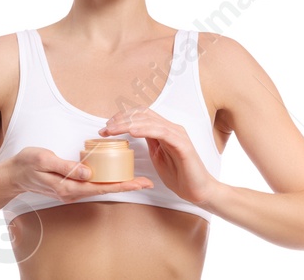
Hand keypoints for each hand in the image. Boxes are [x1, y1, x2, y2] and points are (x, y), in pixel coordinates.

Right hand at [7, 147, 152, 202]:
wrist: (12, 175)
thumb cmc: (26, 164)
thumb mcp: (44, 160)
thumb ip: (66, 166)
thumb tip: (89, 172)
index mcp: (69, 187)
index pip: (101, 187)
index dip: (123, 185)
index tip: (140, 183)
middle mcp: (73, 192)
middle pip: (105, 189)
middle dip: (127, 186)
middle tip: (148, 182)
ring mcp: (72, 191)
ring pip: (100, 188)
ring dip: (119, 184)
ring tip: (138, 179)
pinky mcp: (70, 186)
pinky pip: (93, 184)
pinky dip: (107, 181)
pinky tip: (116, 176)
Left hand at [99, 108, 221, 203]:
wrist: (198, 190)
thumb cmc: (179, 175)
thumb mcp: (158, 156)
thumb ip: (150, 142)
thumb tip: (134, 133)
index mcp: (165, 130)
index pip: (143, 115)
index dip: (124, 116)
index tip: (107, 127)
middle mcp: (172, 129)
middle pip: (143, 115)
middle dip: (121, 120)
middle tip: (105, 129)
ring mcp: (178, 135)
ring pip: (150, 121)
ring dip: (128, 124)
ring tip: (112, 130)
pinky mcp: (183, 145)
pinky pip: (162, 133)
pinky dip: (145, 130)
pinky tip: (132, 132)